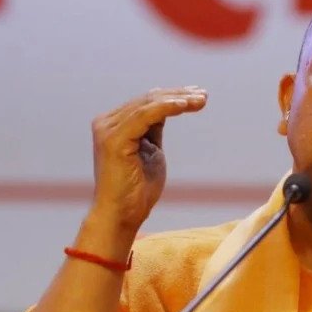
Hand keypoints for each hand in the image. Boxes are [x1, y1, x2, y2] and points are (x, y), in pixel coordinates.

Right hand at [89, 86, 206, 232]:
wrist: (122, 216)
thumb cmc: (137, 191)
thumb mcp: (151, 152)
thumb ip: (153, 129)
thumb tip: (167, 108)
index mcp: (114, 126)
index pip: (146, 103)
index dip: (173, 96)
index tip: (199, 95)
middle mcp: (107, 123)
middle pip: (148, 100)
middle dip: (179, 94)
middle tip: (204, 94)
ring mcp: (107, 130)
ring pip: (148, 104)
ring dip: (178, 99)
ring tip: (201, 100)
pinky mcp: (114, 139)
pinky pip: (144, 115)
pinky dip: (166, 107)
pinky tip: (184, 105)